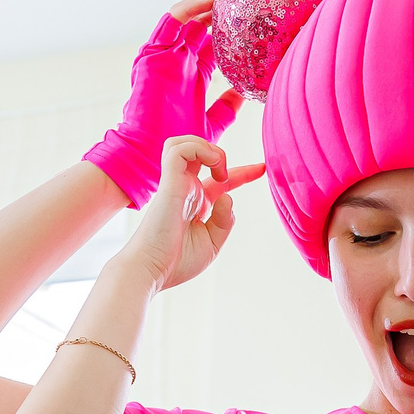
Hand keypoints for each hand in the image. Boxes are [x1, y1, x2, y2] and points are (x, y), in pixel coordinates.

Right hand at [83, 0, 242, 206]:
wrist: (149, 157)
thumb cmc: (178, 147)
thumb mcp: (213, 124)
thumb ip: (227, 107)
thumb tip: (248, 92)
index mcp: (193, 76)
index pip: (216, 44)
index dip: (233, 30)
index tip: (257, 18)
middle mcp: (179, 62)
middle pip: (204, 26)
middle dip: (224, 9)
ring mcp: (165, 56)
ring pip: (188, 18)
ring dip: (209, 1)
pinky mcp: (152, 54)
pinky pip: (171, 21)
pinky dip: (190, 7)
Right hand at [120, 136, 265, 293]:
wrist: (151, 270)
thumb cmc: (176, 262)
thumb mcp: (212, 243)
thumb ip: (225, 220)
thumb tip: (228, 196)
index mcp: (195, 203)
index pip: (219, 179)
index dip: (243, 172)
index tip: (262, 169)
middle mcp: (185, 189)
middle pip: (198, 152)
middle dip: (220, 153)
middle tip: (235, 175)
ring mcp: (176, 184)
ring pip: (184, 143)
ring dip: (208, 148)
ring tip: (220, 171)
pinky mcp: (168, 183)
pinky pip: (180, 149)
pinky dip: (200, 149)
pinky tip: (214, 168)